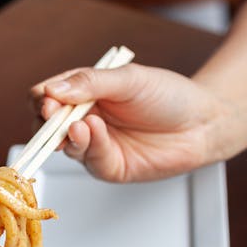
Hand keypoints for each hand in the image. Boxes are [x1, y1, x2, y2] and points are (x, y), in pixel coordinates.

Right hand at [30, 63, 232, 181]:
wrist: (203, 124)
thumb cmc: (170, 96)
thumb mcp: (128, 79)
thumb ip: (90, 83)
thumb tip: (52, 90)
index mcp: (86, 92)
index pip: (47, 95)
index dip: (43, 98)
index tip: (48, 99)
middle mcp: (86, 119)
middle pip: (46, 124)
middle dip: (45, 122)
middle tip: (52, 115)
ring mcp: (96, 144)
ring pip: (62, 145)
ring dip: (65, 136)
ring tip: (79, 125)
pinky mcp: (109, 167)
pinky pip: (88, 160)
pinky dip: (88, 146)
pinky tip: (95, 132)